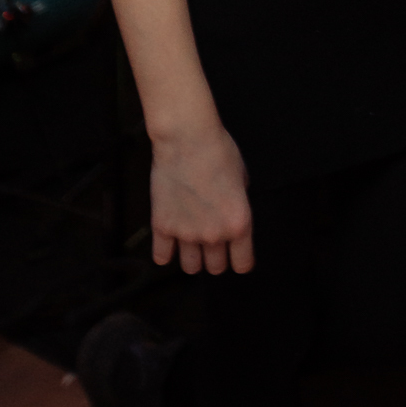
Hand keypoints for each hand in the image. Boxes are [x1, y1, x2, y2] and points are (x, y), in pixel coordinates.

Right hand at [149, 124, 252, 274]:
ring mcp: (186, 234)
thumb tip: (232, 211)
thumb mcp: (242, 177)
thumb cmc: (219, 150)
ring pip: (191, 267)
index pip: (243, 264)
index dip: (241, 260)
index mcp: (238, 223)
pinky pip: (162, 257)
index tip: (237, 256)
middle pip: (216, 268)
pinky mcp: (162, 227)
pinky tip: (169, 242)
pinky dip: (166, 253)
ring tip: (192, 242)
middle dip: (216, 257)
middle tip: (213, 242)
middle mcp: (214, 234)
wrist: (187, 139)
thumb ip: (239, 202)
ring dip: (193, 257)